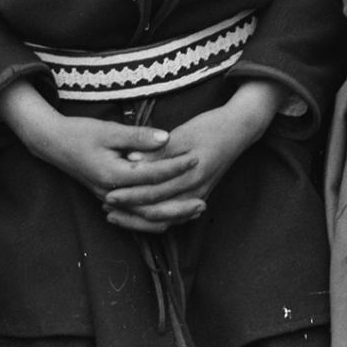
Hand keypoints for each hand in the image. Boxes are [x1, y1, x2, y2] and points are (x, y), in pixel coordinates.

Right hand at [0, 83, 181, 228]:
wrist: (52, 144)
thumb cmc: (80, 133)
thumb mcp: (108, 130)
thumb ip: (137, 137)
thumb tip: (166, 137)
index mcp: (113, 175)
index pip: (152, 175)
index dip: (176, 166)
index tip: (196, 157)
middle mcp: (112, 193)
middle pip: (151, 207)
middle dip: (179, 205)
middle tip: (204, 202)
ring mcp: (110, 199)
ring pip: (144, 218)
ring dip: (169, 216)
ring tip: (193, 212)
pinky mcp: (110, 198)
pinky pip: (136, 216)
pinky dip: (154, 218)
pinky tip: (171, 215)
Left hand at [99, 80, 282, 230]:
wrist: (240, 129)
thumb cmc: (211, 126)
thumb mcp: (184, 132)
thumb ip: (159, 149)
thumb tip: (131, 159)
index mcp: (190, 175)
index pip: (154, 193)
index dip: (130, 196)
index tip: (108, 195)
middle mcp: (195, 192)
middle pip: (157, 212)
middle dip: (130, 211)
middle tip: (107, 208)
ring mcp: (198, 196)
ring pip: (166, 219)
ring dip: (140, 219)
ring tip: (117, 215)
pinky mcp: (198, 195)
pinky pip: (175, 216)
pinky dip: (156, 219)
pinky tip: (140, 215)